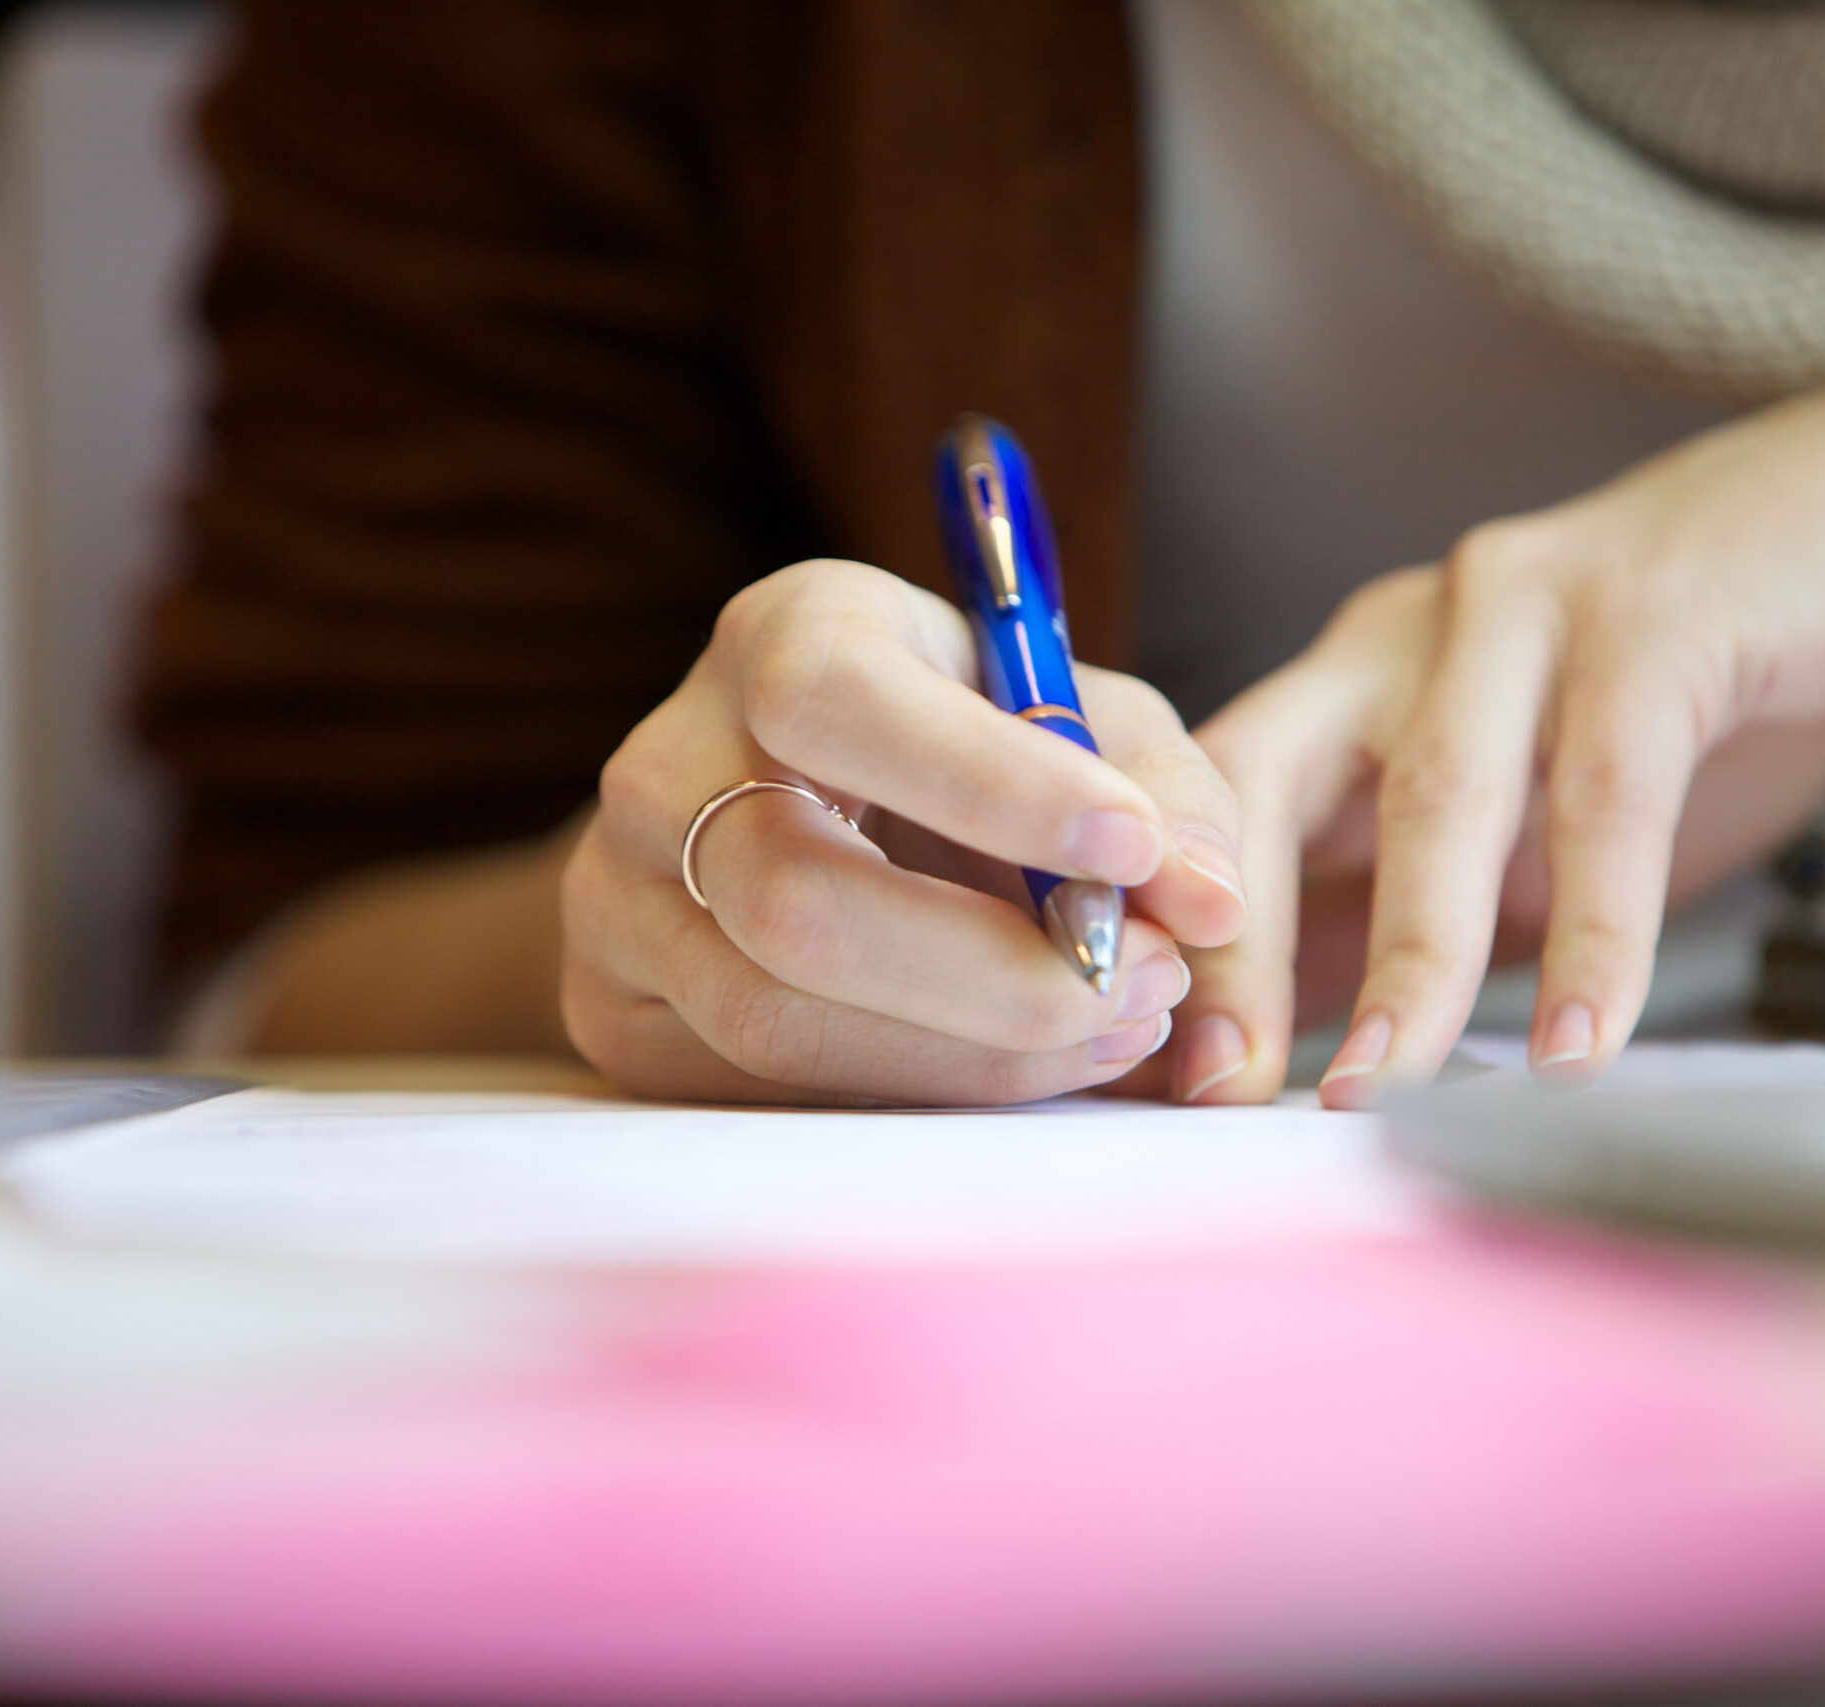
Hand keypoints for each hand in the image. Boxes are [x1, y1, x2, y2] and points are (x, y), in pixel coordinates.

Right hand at [563, 559, 1246, 1103]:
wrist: (796, 810)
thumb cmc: (967, 747)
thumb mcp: (1075, 718)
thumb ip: (1162, 789)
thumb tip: (1209, 904)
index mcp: (778, 636)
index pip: (835, 698)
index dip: (985, 780)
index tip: (1133, 850)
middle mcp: (661, 761)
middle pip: (791, 896)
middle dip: (994, 969)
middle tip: (1149, 983)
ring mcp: (615, 899)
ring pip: (777, 1018)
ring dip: (972, 1052)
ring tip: (1114, 1027)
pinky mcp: (618, 1013)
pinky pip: (764, 1090)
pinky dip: (918, 1092)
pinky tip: (1023, 1063)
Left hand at [1162, 341, 1824, 1106]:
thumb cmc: (1702, 691)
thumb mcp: (1527, 812)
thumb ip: (1417, 902)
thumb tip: (1305, 1053)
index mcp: (1355, 679)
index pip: (1219, 811)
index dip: (1188, 941)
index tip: (1176, 1078)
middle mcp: (1408, 631)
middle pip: (1269, 786)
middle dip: (1238, 943)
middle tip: (1223, 1086)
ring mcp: (1525, 608)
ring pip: (1434, 797)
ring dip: (1406, 958)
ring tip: (1380, 1086)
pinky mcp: (1656, 618)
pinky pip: (1606, 797)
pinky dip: (1591, 933)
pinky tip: (1577, 1044)